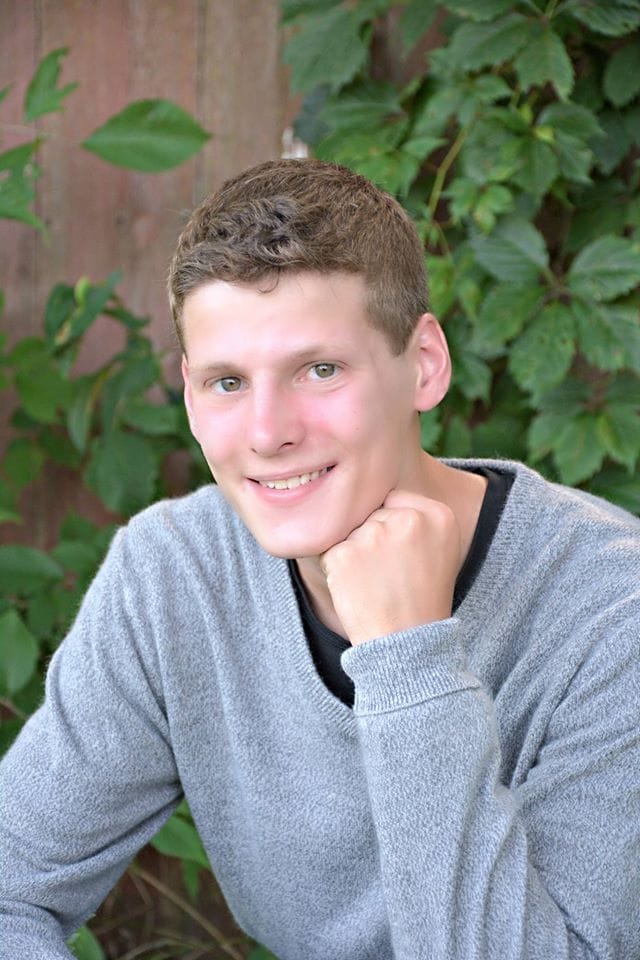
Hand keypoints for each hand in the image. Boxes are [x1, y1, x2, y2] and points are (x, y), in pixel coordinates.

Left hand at [320, 490, 460, 645]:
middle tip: (389, 576)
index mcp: (438, 514)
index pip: (394, 500)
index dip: (391, 529)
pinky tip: (358, 590)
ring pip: (349, 530)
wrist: (407, 644)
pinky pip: (329, 549)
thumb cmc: (421, 598)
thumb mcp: (440, 550)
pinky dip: (337, 570)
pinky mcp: (345, 553)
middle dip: (371, 540)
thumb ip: (417, 516)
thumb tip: (374, 491)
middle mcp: (408, 519)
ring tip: (375, 584)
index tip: (401, 558)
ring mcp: (375, 535)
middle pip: (370, 514)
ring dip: (353, 554)